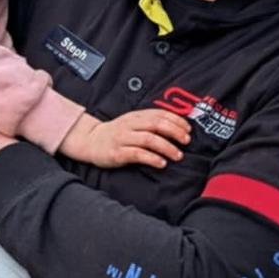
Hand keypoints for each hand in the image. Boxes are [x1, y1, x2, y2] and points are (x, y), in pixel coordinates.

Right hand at [58, 109, 190, 168]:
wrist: (90, 141)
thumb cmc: (117, 133)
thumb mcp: (132, 123)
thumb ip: (150, 122)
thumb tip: (177, 127)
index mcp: (136, 116)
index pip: (159, 114)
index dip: (176, 120)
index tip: (188, 129)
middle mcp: (130, 125)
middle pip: (156, 125)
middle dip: (174, 132)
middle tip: (186, 141)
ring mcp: (123, 139)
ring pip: (148, 139)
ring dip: (166, 147)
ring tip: (177, 155)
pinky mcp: (117, 153)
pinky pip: (137, 154)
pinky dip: (151, 158)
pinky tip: (161, 163)